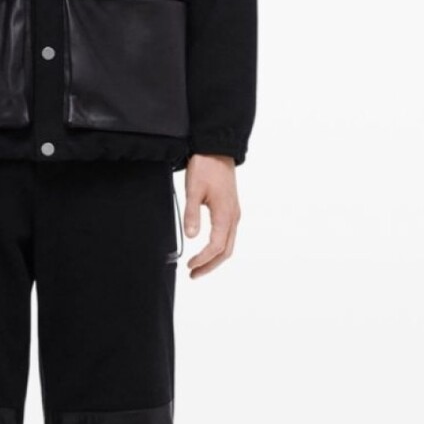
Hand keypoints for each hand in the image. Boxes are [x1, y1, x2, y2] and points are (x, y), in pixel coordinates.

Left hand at [183, 154, 240, 277]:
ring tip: (198, 267)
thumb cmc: (206, 167)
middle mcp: (233, 217)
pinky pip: (228, 236)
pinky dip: (218, 248)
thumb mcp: (193, 190)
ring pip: (228, 244)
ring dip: (214, 258)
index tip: (189, 266)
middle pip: (226, 251)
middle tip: (193, 274)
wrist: (217, 149)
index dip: (203, 259)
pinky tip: (207, 250)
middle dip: (210, 265)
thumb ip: (192, 214)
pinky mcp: (231, 210)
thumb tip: (191, 236)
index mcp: (225, 214)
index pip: (216, 246)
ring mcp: (234, 214)